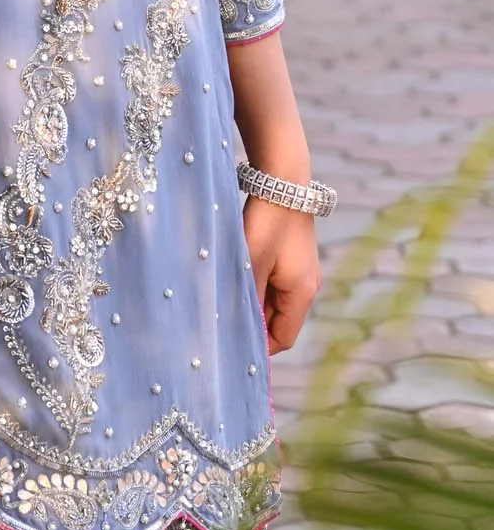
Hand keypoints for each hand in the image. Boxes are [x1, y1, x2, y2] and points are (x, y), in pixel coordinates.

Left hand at [242, 195, 320, 354]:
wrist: (282, 182)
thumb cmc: (265, 224)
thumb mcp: (251, 265)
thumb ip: (248, 300)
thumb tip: (240, 331)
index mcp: (302, 293)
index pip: (283, 338)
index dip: (259, 346)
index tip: (231, 344)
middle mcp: (308, 285)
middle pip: (279, 321)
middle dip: (253, 323)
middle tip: (222, 321)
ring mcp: (302, 270)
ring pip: (275, 301)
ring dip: (254, 303)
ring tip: (226, 296)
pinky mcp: (294, 256)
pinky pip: (275, 283)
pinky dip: (258, 286)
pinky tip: (237, 275)